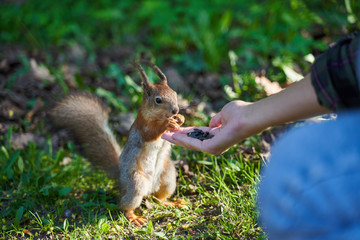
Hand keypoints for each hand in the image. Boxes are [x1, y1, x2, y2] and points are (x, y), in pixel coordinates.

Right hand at [162, 74, 330, 154]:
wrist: (249, 117)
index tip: (176, 130)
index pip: (199, 135)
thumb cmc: (241, 113)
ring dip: (177, 140)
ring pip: (190, 144)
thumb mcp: (225, 114)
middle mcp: (215, 144)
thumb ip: (217, 119)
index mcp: (218, 135)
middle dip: (178, 138)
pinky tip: (173, 136)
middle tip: (165, 135)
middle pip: (192, 142)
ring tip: (165, 136)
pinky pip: (193, 144)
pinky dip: (182, 140)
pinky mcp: (211, 148)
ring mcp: (213, 147)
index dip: (186, 132)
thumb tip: (213, 124)